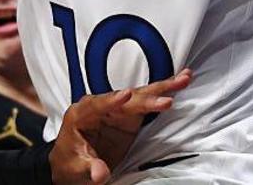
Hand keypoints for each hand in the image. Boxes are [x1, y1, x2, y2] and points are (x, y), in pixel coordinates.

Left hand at [50, 69, 192, 184]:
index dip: (112, 101)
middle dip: (147, 97)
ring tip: (183, 79)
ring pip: (141, 96)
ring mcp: (117, 109)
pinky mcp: (129, 115)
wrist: (72, 164)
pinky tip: (179, 84)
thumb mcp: (75, 167)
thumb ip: (89, 167)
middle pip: (126, 98)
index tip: (126, 96)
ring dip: (162, 88)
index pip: (98, 105)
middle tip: (166, 99)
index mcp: (81, 113)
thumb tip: (100, 173)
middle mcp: (101, 105)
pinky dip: (163, 94)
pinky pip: (148, 102)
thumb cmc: (69, 161)